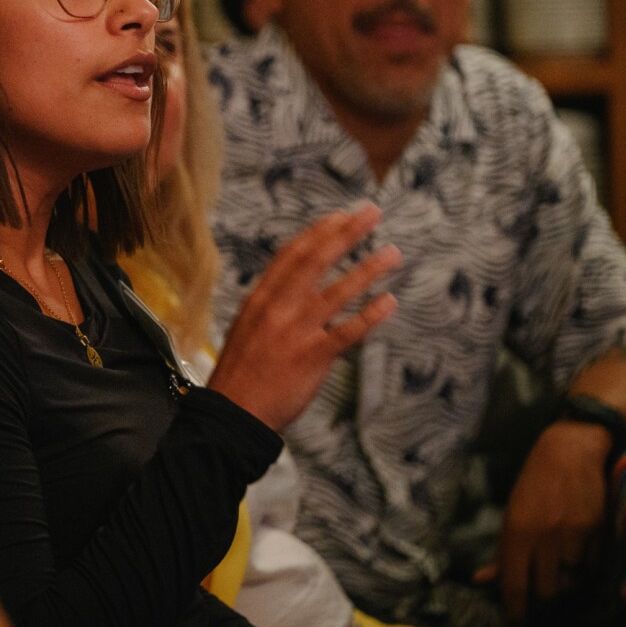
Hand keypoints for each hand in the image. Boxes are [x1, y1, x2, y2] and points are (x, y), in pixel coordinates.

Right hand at [208, 203, 400, 429]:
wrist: (233, 412)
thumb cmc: (240, 373)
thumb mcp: (247, 327)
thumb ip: (272, 306)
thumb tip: (296, 290)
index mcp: (261, 298)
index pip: (292, 255)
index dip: (318, 233)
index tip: (340, 216)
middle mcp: (279, 307)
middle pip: (316, 261)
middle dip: (346, 234)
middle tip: (371, 214)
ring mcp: (297, 330)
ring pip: (338, 291)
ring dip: (368, 268)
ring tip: (392, 252)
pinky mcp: (313, 356)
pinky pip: (348, 331)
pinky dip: (371, 314)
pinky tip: (390, 302)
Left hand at [472, 420, 609, 622]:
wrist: (571, 451)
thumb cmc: (535, 484)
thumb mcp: (511, 513)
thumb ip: (501, 552)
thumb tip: (480, 580)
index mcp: (516, 531)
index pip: (514, 583)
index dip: (514, 610)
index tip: (514, 623)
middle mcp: (544, 536)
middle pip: (546, 591)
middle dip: (543, 598)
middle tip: (542, 595)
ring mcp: (573, 536)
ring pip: (571, 581)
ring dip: (566, 582)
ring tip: (561, 568)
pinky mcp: (598, 533)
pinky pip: (593, 568)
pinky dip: (586, 568)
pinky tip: (580, 552)